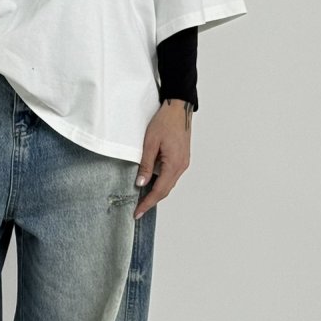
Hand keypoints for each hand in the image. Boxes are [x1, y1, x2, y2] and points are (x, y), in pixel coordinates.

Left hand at [133, 100, 191, 218]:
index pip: (159, 190)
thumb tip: (141, 183)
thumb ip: (146, 164)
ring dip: (156, 192)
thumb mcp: (150, 143)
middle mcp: (181, 166)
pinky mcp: (181, 158)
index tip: (138, 212)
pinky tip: (151, 183)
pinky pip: (171, 175)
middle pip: (165, 190)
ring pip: (168, 183)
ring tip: (142, 199)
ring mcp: (183, 163)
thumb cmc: (165, 122)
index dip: (148, 203)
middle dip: (151, 201)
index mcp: (174, 164)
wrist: (178, 108)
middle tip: (138, 210)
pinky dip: (161, 182)